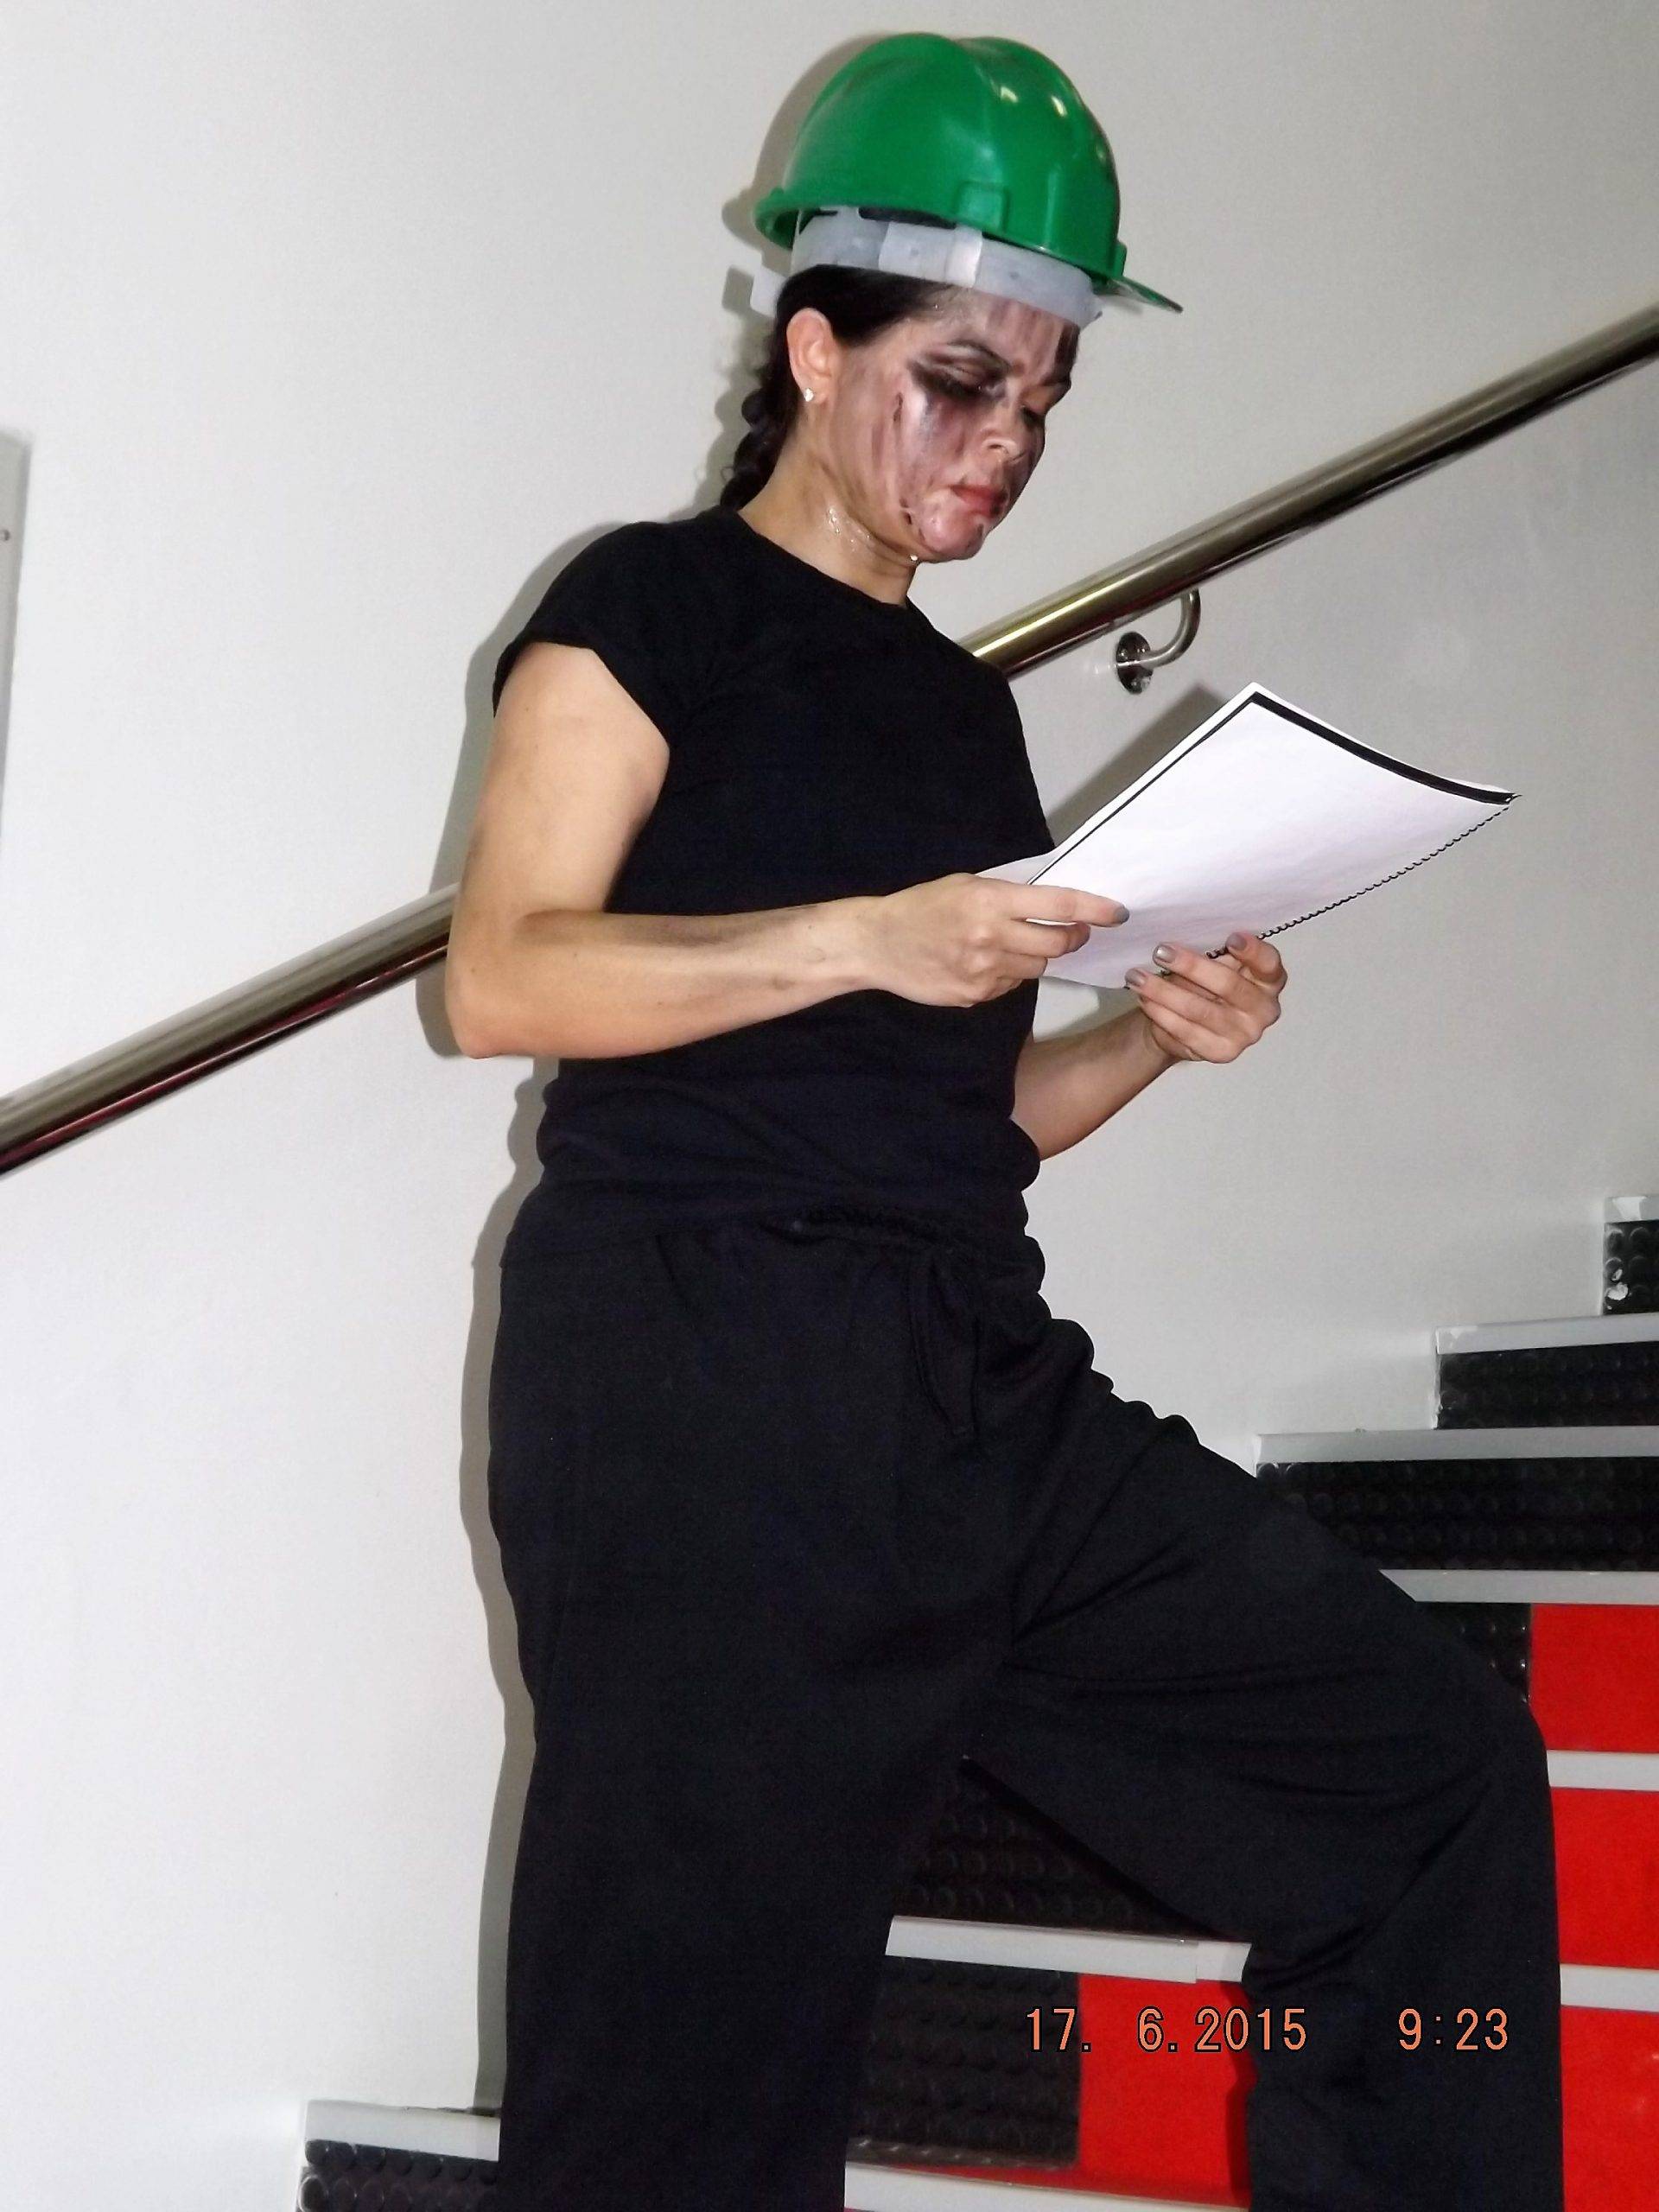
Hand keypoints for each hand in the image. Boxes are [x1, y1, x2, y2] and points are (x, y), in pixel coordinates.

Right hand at [854, 874, 1128, 1008]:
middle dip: (1073, 938)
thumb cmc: (922, 906)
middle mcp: (991, 938)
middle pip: (1057, 945)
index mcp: (990, 901)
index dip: (1095, 910)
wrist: (877, 944)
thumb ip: (1008, 895)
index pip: (1058, 906)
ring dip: (1038, 957)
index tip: (1117, 913)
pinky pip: (1011, 986)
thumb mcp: (965, 885)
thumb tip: (1054, 905)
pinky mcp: (975, 996)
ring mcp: (983, 972)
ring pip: (1037, 969)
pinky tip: (985, 963)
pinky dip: (1009, 975)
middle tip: (1076, 933)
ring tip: (1015, 944)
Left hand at [1123, 931, 1285, 1065]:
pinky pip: (1185, 1031)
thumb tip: (1188, 930)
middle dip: (1192, 966)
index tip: (1231, 938)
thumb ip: (1214, 950)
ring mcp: (1244, 1034)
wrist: (1186, 1022)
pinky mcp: (1221, 1052)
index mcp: (1269, 980)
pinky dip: (1161, 1013)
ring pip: (1199, 1009)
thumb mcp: (1214, 961)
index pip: (1269, 964)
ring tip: (1137, 977)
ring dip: (1163, 991)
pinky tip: (1144, 999)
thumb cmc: (1204, 983)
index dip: (1253, 952)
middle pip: (1228, 985)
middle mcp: (1264, 1009)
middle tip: (1160, 952)